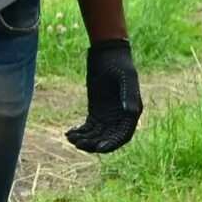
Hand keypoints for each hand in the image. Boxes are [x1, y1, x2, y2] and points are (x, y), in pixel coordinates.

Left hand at [65, 37, 142, 154]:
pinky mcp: (96, 113)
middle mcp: (121, 118)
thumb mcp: (125, 78)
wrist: (106, 54)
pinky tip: (69, 133)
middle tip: (78, 144)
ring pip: (96, 136)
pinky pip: (88, 128)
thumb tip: (130, 112)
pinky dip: (80, 133)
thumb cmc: (118, 64)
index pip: (123, 136)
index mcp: (132, 112)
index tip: (99, 148)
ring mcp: (107, 117)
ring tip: (71, 138)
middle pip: (107, 139)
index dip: (112, 144)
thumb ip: (129, 95)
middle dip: (93, 144)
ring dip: (85, 140)